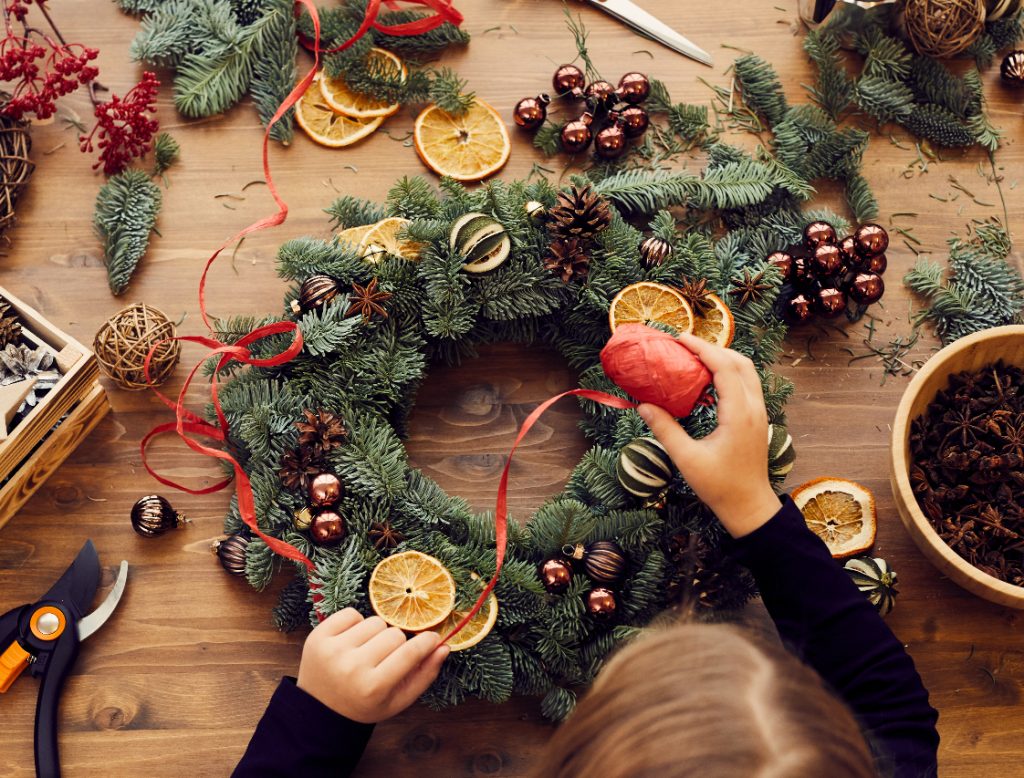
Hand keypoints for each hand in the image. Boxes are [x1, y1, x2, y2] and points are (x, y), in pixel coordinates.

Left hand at [297, 608, 449, 723]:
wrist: (320, 708)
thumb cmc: (365, 703)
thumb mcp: (398, 700)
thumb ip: (425, 674)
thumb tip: (443, 646)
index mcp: (374, 687)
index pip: (410, 652)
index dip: (427, 641)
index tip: (433, 638)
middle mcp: (352, 667)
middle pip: (394, 634)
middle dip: (396, 643)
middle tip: (386, 658)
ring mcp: (332, 650)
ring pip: (375, 622)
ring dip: (376, 633)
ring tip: (366, 651)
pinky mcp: (318, 636)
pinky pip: (351, 613)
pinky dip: (356, 624)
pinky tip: (351, 641)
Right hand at [637, 332, 779, 537]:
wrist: (748, 506)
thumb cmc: (719, 486)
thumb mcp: (686, 459)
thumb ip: (665, 429)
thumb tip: (643, 405)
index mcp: (739, 414)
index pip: (725, 368)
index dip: (703, 349)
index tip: (681, 339)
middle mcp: (754, 408)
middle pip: (741, 362)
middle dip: (714, 348)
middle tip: (685, 345)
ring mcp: (759, 413)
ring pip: (747, 372)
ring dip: (723, 359)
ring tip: (695, 358)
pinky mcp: (757, 419)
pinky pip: (747, 385)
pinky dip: (729, 373)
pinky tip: (707, 381)